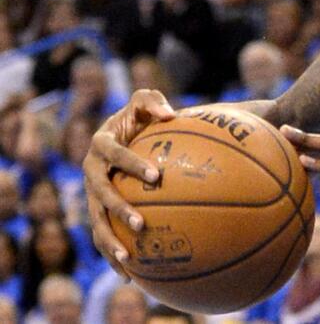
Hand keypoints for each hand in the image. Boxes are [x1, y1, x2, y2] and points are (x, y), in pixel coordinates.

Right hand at [83, 89, 175, 277]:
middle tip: (142, 223)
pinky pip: (103, 235)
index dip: (133, 165)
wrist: (124, 131)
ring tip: (128, 259)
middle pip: (101, 194)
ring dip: (110, 240)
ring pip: (96, 221)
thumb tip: (171, 114)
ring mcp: (91, 194)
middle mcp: (91, 171)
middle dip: (119, 210)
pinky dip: (113, 255)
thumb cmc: (139, 115)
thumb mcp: (144, 101)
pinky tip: (129, 275)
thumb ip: (153, 102)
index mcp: (101, 144)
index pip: (116, 155)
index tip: (156, 176)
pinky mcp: (97, 211)